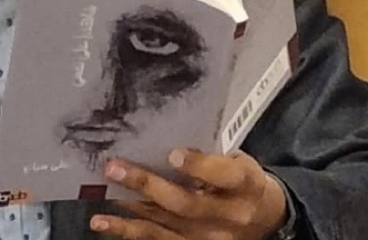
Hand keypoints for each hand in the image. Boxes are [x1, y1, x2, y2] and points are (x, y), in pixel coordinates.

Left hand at [90, 149, 287, 239]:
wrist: (267, 218)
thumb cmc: (243, 179)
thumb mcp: (238, 160)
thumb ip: (210, 153)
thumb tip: (163, 137)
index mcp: (245, 185)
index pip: (224, 175)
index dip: (199, 166)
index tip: (172, 153)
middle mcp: (229, 216)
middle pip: (186, 204)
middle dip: (148, 186)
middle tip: (114, 169)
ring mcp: (211, 239)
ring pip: (166, 229)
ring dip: (130, 217)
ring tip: (101, 207)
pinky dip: (130, 233)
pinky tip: (104, 225)